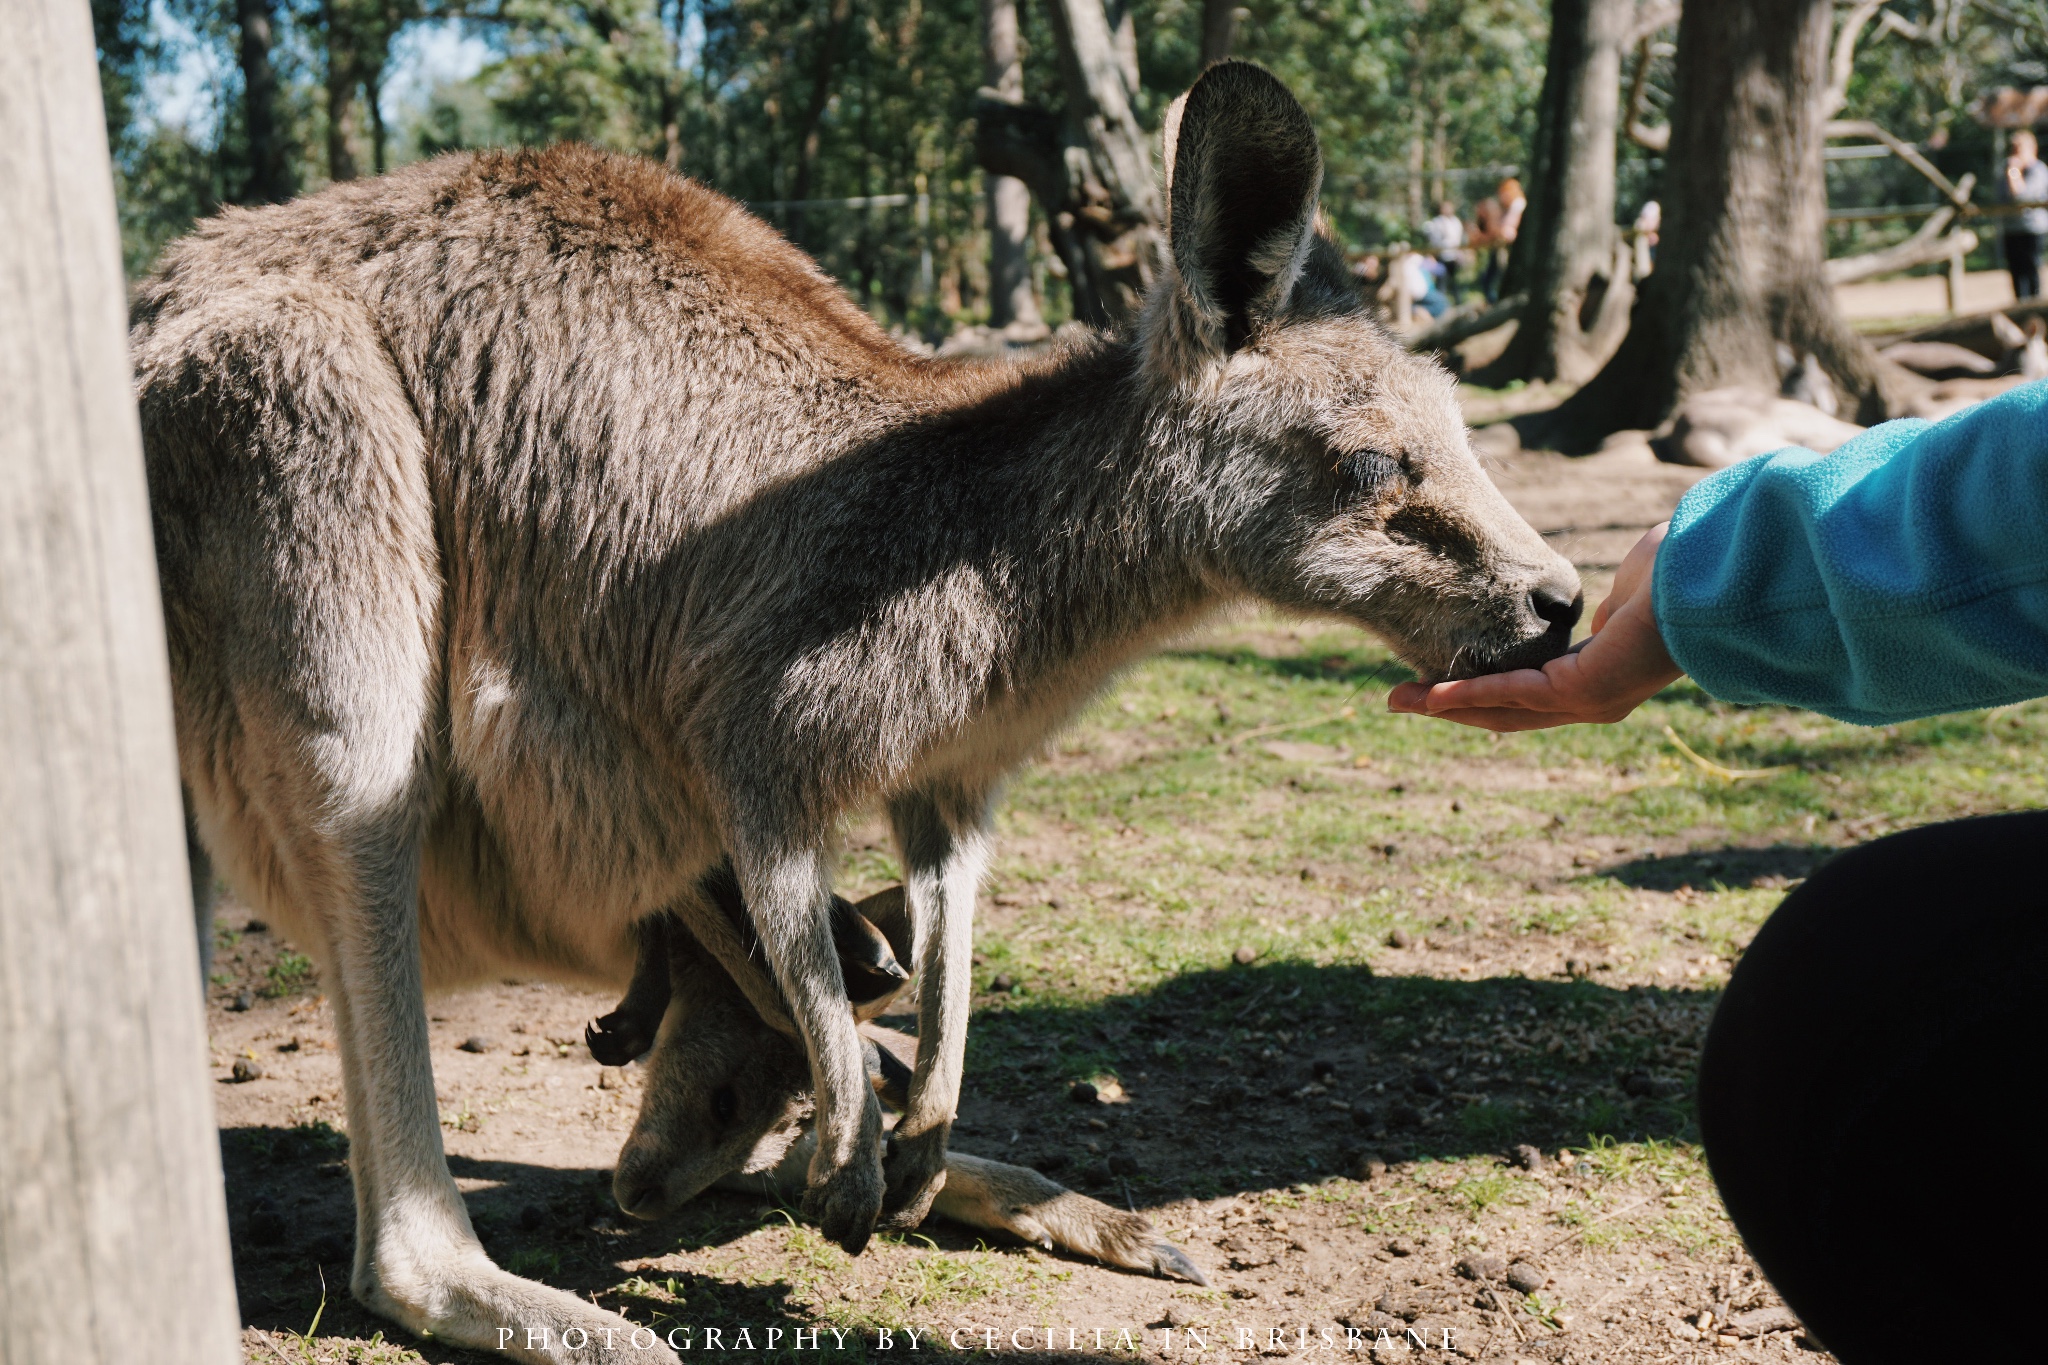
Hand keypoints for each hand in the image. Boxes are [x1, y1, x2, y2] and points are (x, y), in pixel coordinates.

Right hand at [1387, 524, 1681, 730]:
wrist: (1713, 578)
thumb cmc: (1679, 574)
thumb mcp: (1627, 593)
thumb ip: (1606, 611)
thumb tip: (1600, 616)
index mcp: (1601, 674)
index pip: (1530, 691)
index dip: (1482, 689)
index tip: (1442, 681)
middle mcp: (1592, 699)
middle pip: (1505, 711)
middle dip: (1449, 707)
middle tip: (1402, 702)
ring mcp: (1588, 701)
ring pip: (1501, 709)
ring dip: (1444, 707)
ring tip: (1398, 702)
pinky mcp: (1582, 691)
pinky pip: (1512, 694)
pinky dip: (1468, 695)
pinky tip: (1431, 696)